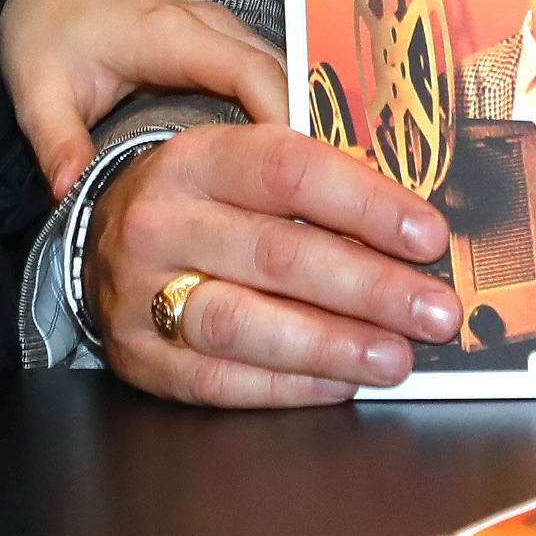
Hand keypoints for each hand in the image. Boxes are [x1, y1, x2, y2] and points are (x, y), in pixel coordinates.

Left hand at [0, 0, 288, 196]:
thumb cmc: (44, 34)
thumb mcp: (37, 93)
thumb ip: (57, 144)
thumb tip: (70, 198)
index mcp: (168, 34)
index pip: (250, 73)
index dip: (282, 119)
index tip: (298, 176)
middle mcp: (207, 22)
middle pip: (281, 72)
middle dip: (303, 130)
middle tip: (316, 198)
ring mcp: (219, 26)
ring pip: (282, 69)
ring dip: (298, 119)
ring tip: (311, 182)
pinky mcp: (221, 37)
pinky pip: (267, 71)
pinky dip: (283, 107)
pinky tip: (286, 156)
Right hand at [88, 124, 455, 407]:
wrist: (101, 240)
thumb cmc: (204, 197)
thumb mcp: (241, 150)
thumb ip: (314, 163)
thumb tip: (410, 201)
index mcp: (196, 157)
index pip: (291, 172)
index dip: (367, 205)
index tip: (428, 237)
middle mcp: (161, 222)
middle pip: (278, 255)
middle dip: (371, 288)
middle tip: (435, 311)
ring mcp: (141, 294)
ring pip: (244, 324)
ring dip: (332, 345)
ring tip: (396, 357)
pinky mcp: (139, 359)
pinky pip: (219, 380)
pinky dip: (287, 386)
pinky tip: (340, 382)